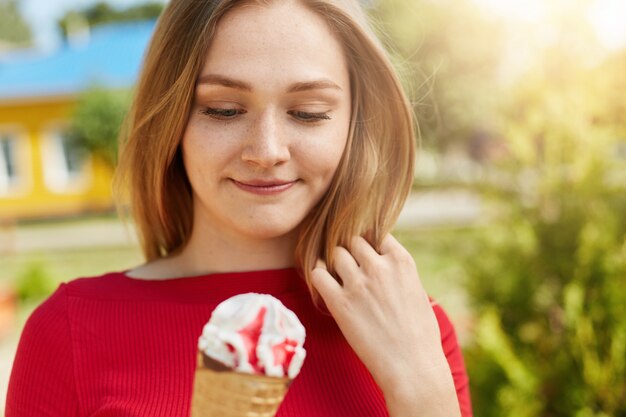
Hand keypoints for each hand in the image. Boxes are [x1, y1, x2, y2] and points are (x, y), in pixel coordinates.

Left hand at [311, 234, 453, 403]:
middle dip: (350, 252)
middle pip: (353, 241)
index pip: (377, 234)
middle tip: (349, 268)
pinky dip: (318, 275)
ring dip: (334, 263)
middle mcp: (378, 266)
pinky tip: (324, 286)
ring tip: (336, 277)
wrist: (412, 367)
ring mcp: (358, 283)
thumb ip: (399, 273)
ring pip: (335, 254)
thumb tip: (384, 264)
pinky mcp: (339, 303)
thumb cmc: (420, 335)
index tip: (366, 256)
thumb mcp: (417, 292)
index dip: (369, 244)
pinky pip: (318, 274)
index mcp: (401, 261)